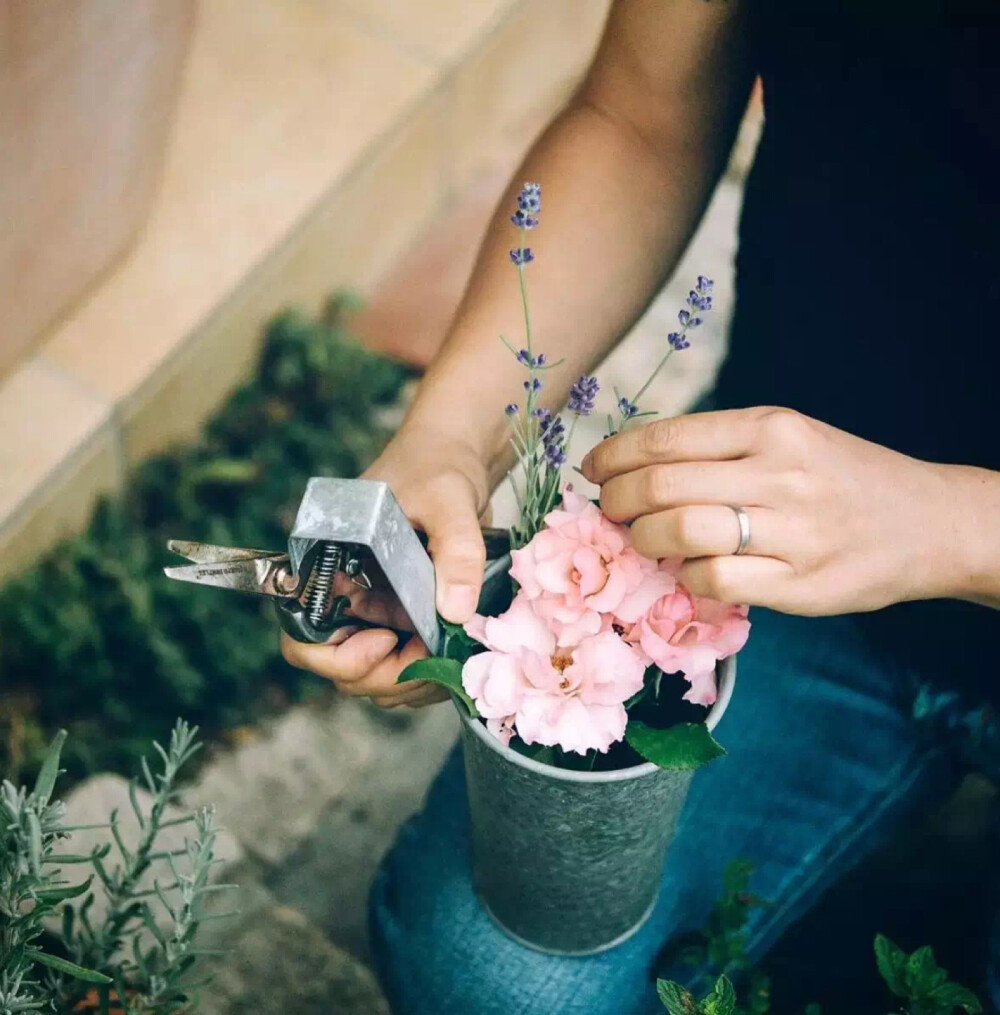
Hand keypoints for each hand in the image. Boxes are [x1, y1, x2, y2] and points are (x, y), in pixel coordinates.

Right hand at [281, 425, 490, 706]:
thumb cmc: (438, 466)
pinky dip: (428, 675)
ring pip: (374, 677)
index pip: (303, 637)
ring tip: (448, 656)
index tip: (386, 640)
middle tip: (432, 657)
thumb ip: (456, 550)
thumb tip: (456, 611)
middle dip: (387, 678)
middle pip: (341, 671)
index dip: (337, 658)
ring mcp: (375, 610)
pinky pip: (405, 666)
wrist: (459, 456)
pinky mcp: (406, 617)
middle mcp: (345, 596)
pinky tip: (457, 659)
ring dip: (411, 683)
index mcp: (330, 567)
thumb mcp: (449, 500)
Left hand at [581, 407, 954, 615]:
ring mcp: (792, 530)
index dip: (613, 456)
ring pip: (677, 533)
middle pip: (660, 486)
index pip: (665, 438)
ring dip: (642, 539)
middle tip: (608, 511)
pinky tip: (689, 571)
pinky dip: (684, 578)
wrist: (927, 522)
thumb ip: (718, 448)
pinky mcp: (800, 583)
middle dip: (615, 502)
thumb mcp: (788, 438)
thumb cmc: (840, 477)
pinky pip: (712, 580)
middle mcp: (780, 472)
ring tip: (642, 540)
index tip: (592, 471)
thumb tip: (631, 466)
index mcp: (771, 427)